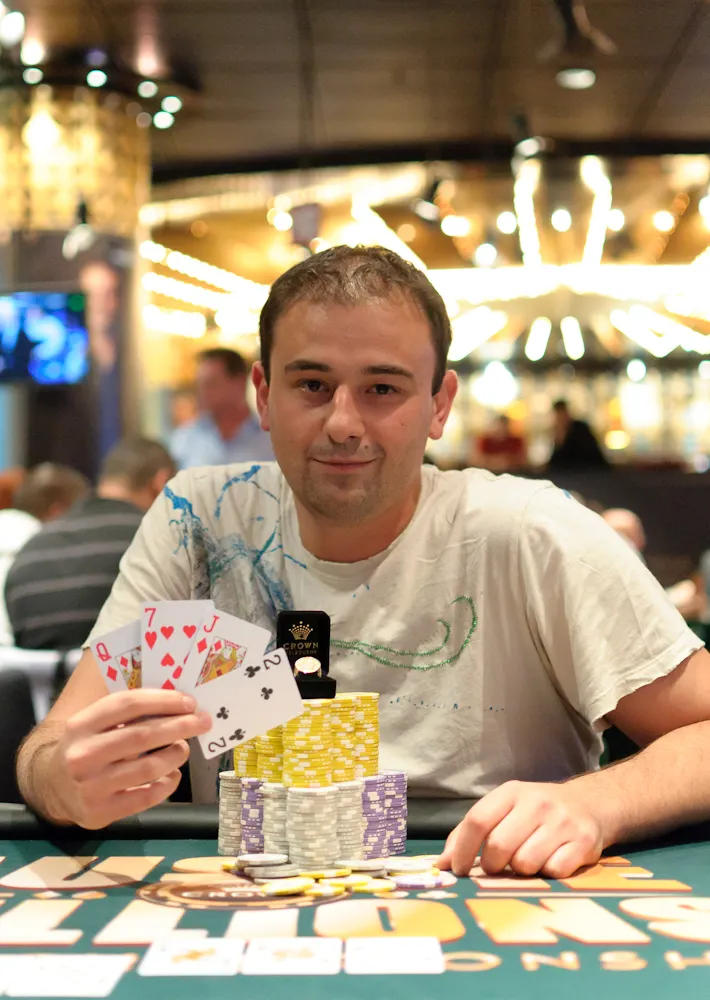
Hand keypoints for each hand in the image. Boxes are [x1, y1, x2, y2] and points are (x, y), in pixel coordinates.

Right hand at [51, 689, 211, 828]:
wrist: (50, 787)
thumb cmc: (85, 746)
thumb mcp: (93, 723)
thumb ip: (126, 712)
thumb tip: (177, 702)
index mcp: (81, 725)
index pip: (127, 705)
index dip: (163, 701)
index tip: (189, 702)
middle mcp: (82, 755)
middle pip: (142, 736)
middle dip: (179, 726)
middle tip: (202, 722)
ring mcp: (90, 787)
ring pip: (148, 768)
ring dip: (175, 755)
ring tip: (183, 748)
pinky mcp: (99, 813)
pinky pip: (145, 798)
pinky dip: (167, 785)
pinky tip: (173, 774)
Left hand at [437, 780, 604, 878]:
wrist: (588, 805)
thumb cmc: (534, 813)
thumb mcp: (504, 809)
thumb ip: (471, 832)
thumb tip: (442, 864)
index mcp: (511, 792)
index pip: (477, 820)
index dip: (462, 849)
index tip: (457, 869)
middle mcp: (537, 803)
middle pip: (499, 846)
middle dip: (492, 865)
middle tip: (497, 867)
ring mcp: (562, 822)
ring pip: (525, 863)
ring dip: (521, 871)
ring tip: (527, 860)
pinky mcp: (584, 842)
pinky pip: (553, 872)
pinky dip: (547, 874)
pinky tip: (551, 861)